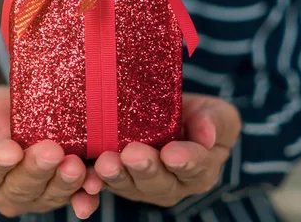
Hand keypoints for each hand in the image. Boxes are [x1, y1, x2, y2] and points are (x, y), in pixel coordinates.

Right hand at [0, 88, 98, 218]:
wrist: (23, 107)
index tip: (11, 150)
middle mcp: (5, 191)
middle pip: (21, 185)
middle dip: (37, 169)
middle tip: (52, 151)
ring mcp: (36, 194)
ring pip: (49, 194)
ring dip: (64, 182)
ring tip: (74, 165)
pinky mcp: (63, 191)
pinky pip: (75, 198)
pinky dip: (85, 197)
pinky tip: (94, 188)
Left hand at [89, 94, 240, 207]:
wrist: (165, 112)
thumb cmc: (196, 115)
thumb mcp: (215, 113)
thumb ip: (214, 122)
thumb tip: (207, 136)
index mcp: (200, 170)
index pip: (196, 167)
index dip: (185, 161)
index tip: (172, 153)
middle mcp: (171, 184)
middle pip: (159, 180)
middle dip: (144, 168)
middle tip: (133, 155)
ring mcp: (141, 185)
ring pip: (129, 185)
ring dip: (116, 175)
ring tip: (105, 163)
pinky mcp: (115, 179)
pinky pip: (103, 186)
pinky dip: (92, 187)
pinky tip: (85, 184)